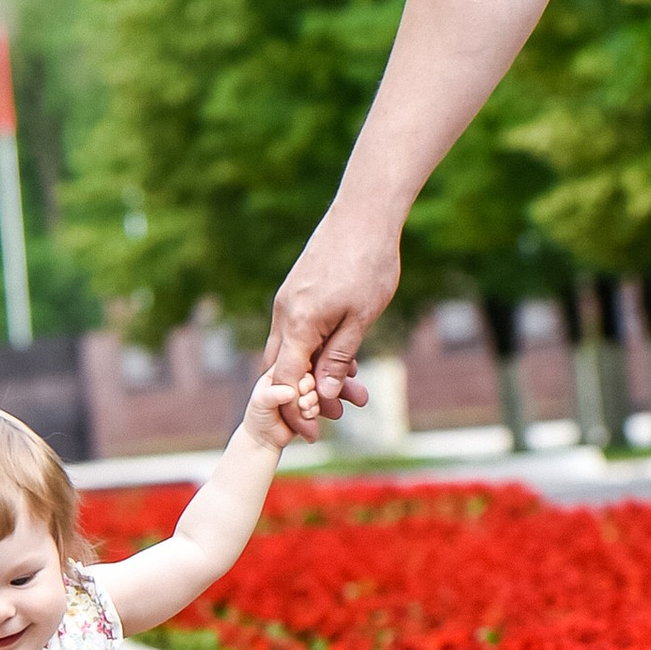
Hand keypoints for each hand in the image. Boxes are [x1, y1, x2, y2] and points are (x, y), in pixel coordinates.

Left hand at [238, 367, 322, 455]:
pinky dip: (314, 410)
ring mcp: (300, 394)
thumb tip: (291, 391)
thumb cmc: (257, 417)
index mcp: (277, 372)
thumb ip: (273, 394)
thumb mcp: (260, 402)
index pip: (293, 361)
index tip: (300, 384)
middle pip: (308, 375)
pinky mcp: (308, 407)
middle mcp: (290, 381)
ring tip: (302, 407)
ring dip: (312, 400)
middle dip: (309, 386)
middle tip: (302, 397)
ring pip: (316, 390)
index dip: (301, 370)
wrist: (264, 440)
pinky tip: (306, 415)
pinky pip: (318, 404)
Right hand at [263, 209, 398, 436]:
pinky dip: (316, 353)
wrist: (363, 214)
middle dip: (303, 399)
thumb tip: (325, 393)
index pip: (287, 382)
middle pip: (282, 371)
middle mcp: (285, 313)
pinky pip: (299, 333)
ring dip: (315, 376)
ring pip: (292, 351)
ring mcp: (288, 301)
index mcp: (298, 323)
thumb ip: (340, 356)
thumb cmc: (368, 264)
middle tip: (332, 420)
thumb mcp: (361, 318)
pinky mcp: (297, 292)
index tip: (312, 435)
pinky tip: (345, 360)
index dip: (297, 412)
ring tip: (352, 392)